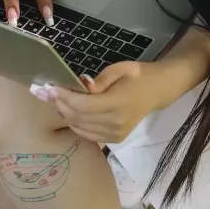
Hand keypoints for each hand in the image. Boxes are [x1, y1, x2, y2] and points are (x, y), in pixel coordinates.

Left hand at [35, 62, 166, 143]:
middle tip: (51, 91)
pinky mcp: (114, 139)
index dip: (65, 96)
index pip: (83, 104)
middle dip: (61, 104)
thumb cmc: (139, 76)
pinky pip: (86, 134)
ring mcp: (115, 134)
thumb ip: (100, 80)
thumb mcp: (121, 68)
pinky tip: (72, 111)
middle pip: (78, 117)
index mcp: (119, 103)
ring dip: (66, 113)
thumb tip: (82, 87)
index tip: (51, 87)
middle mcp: (116, 123)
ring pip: (79, 127)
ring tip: (61, 99)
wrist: (158, 91)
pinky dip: (75, 123)